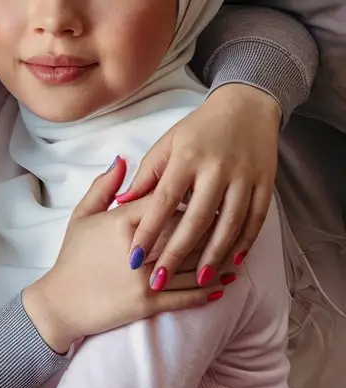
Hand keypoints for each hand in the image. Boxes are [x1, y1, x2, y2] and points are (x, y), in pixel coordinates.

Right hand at [21, 158, 226, 353]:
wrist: (60, 305)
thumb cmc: (71, 258)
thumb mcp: (81, 217)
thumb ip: (103, 187)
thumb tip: (122, 159)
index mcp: (123, 221)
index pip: (166, 201)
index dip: (189, 194)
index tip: (209, 187)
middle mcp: (139, 249)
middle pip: (186, 230)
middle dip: (212, 221)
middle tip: (234, 211)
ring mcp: (146, 277)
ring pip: (192, 263)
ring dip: (217, 257)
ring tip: (237, 248)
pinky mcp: (149, 303)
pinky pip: (187, 295)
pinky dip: (208, 290)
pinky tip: (224, 282)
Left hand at [116, 85, 280, 285]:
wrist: (247, 106)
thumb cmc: (199, 129)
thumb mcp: (168, 143)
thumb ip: (147, 174)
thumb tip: (122, 203)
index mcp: (186, 157)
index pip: (163, 201)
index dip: (149, 231)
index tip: (135, 258)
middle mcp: (216, 168)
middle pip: (196, 219)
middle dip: (177, 253)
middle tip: (159, 281)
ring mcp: (243, 176)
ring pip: (229, 224)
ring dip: (213, 256)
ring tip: (199, 280)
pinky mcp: (265, 183)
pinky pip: (256, 220)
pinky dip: (244, 243)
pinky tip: (232, 262)